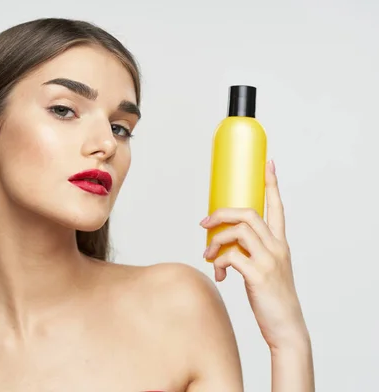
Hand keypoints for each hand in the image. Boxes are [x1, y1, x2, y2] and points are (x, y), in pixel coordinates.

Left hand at [199, 160, 308, 350]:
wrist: (286, 328)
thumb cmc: (272, 299)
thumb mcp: (264, 270)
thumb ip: (247, 254)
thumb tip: (217, 249)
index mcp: (280, 244)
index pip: (277, 207)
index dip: (272, 184)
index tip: (268, 163)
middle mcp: (277, 248)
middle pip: (249, 214)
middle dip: (222, 213)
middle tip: (204, 224)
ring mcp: (269, 261)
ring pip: (239, 231)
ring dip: (216, 240)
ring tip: (208, 256)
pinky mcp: (259, 275)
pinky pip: (231, 256)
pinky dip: (219, 262)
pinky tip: (220, 276)